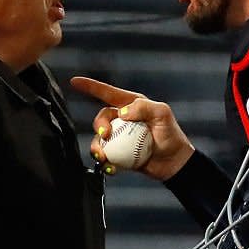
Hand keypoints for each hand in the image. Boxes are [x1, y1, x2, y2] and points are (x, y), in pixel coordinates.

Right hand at [69, 76, 194, 180]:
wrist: (174, 162)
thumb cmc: (171, 134)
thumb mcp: (162, 114)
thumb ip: (143, 107)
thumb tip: (122, 112)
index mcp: (131, 105)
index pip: (108, 93)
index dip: (91, 86)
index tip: (75, 82)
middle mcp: (123, 119)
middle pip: (101, 118)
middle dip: (99, 125)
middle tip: (106, 135)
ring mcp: (119, 137)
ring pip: (98, 139)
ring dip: (97, 147)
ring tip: (104, 156)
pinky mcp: (119, 153)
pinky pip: (105, 156)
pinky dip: (105, 162)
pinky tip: (111, 167)